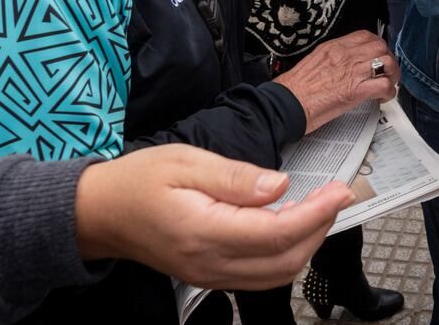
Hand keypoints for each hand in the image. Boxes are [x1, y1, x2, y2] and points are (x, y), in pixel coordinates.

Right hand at [75, 143, 351, 288]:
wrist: (99, 213)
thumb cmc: (139, 181)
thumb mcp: (187, 162)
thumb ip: (235, 177)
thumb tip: (279, 186)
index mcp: (203, 231)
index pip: (276, 233)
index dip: (316, 213)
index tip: (340, 190)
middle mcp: (209, 263)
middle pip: (284, 261)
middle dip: (319, 228)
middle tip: (336, 195)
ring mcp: (209, 275)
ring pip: (276, 274)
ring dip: (306, 243)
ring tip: (318, 207)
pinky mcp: (210, 276)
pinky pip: (259, 275)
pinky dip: (284, 253)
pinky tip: (288, 222)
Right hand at [274, 31, 398, 132]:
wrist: (286, 104)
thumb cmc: (294, 88)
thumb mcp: (313, 62)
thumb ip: (331, 59)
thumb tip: (344, 64)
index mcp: (334, 47)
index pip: (365, 36)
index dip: (376, 45)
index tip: (377, 55)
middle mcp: (346, 55)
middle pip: (380, 46)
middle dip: (388, 58)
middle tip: (386, 71)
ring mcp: (352, 72)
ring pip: (387, 62)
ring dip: (392, 74)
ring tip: (387, 84)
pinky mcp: (356, 91)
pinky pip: (384, 85)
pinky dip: (389, 92)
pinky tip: (382, 98)